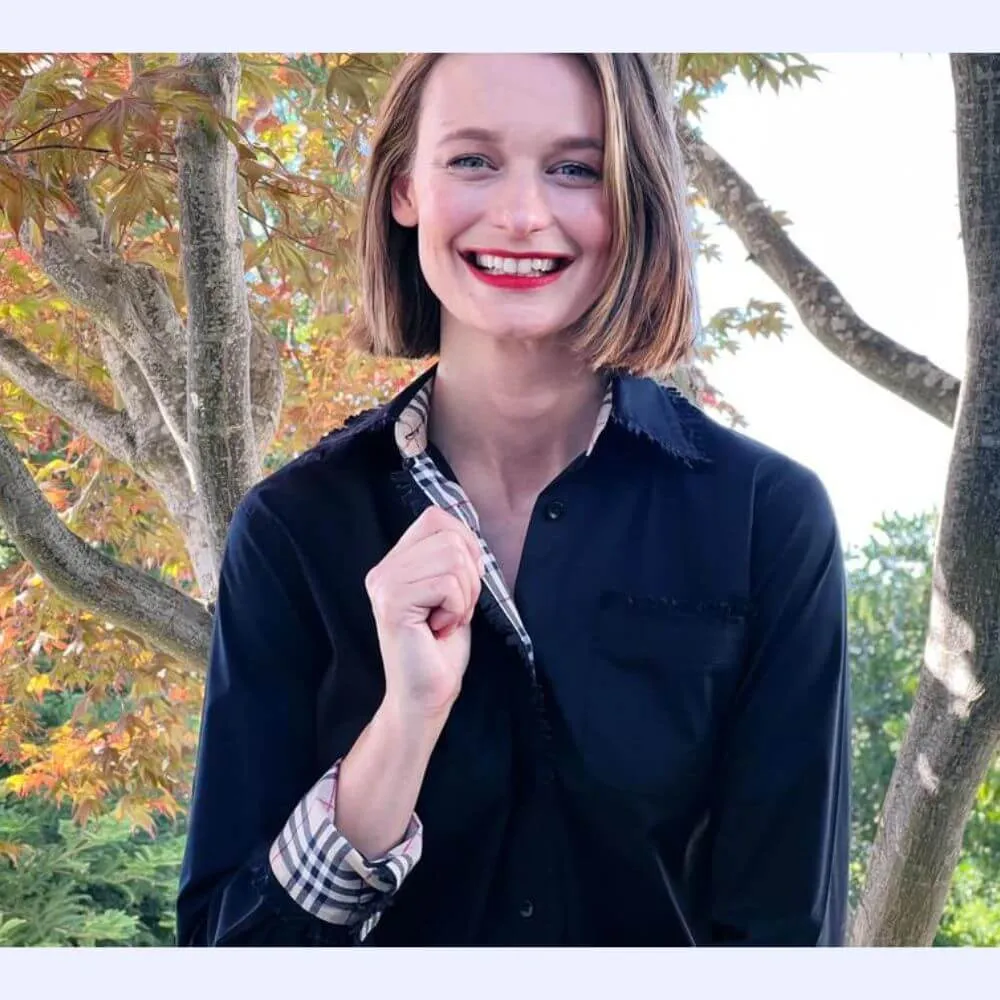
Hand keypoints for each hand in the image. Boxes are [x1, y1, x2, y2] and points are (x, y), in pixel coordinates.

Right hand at [364, 506, 483, 718]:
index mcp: (395, 562)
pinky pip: (448, 584)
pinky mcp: (392, 603)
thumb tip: (472, 534)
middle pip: (450, 537)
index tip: (463, 582)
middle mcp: (383, 569)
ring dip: (465, 595)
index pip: (436, 517)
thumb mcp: (453, 591)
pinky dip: (458, 609)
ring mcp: (385, 584)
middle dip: (470, 576)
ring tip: (446, 620)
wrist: (426, 695)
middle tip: (454, 610)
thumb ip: (453, 558)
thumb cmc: (442, 648)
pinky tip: (440, 629)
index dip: (465, 541)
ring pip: (453, 559)